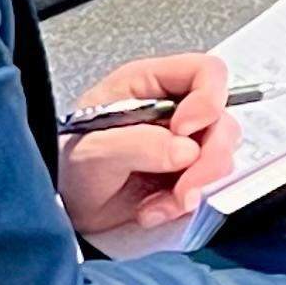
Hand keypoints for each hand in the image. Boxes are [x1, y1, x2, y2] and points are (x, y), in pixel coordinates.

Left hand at [53, 52, 241, 236]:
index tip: (185, 130)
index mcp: (147, 85)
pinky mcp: (185, 174)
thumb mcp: (92, 151)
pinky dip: (184, 203)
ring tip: (163, 202)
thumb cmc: (67, 170)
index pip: (204, 72)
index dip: (208, 98)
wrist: (64, 213)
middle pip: (221, 118)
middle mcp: (172, 109)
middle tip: (184, 184)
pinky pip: (207, 185)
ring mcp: (182, 143)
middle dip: (209, 156)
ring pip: (221, 153)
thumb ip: (138, 144)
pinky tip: (155, 209)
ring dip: (196, 184)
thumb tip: (185, 149)